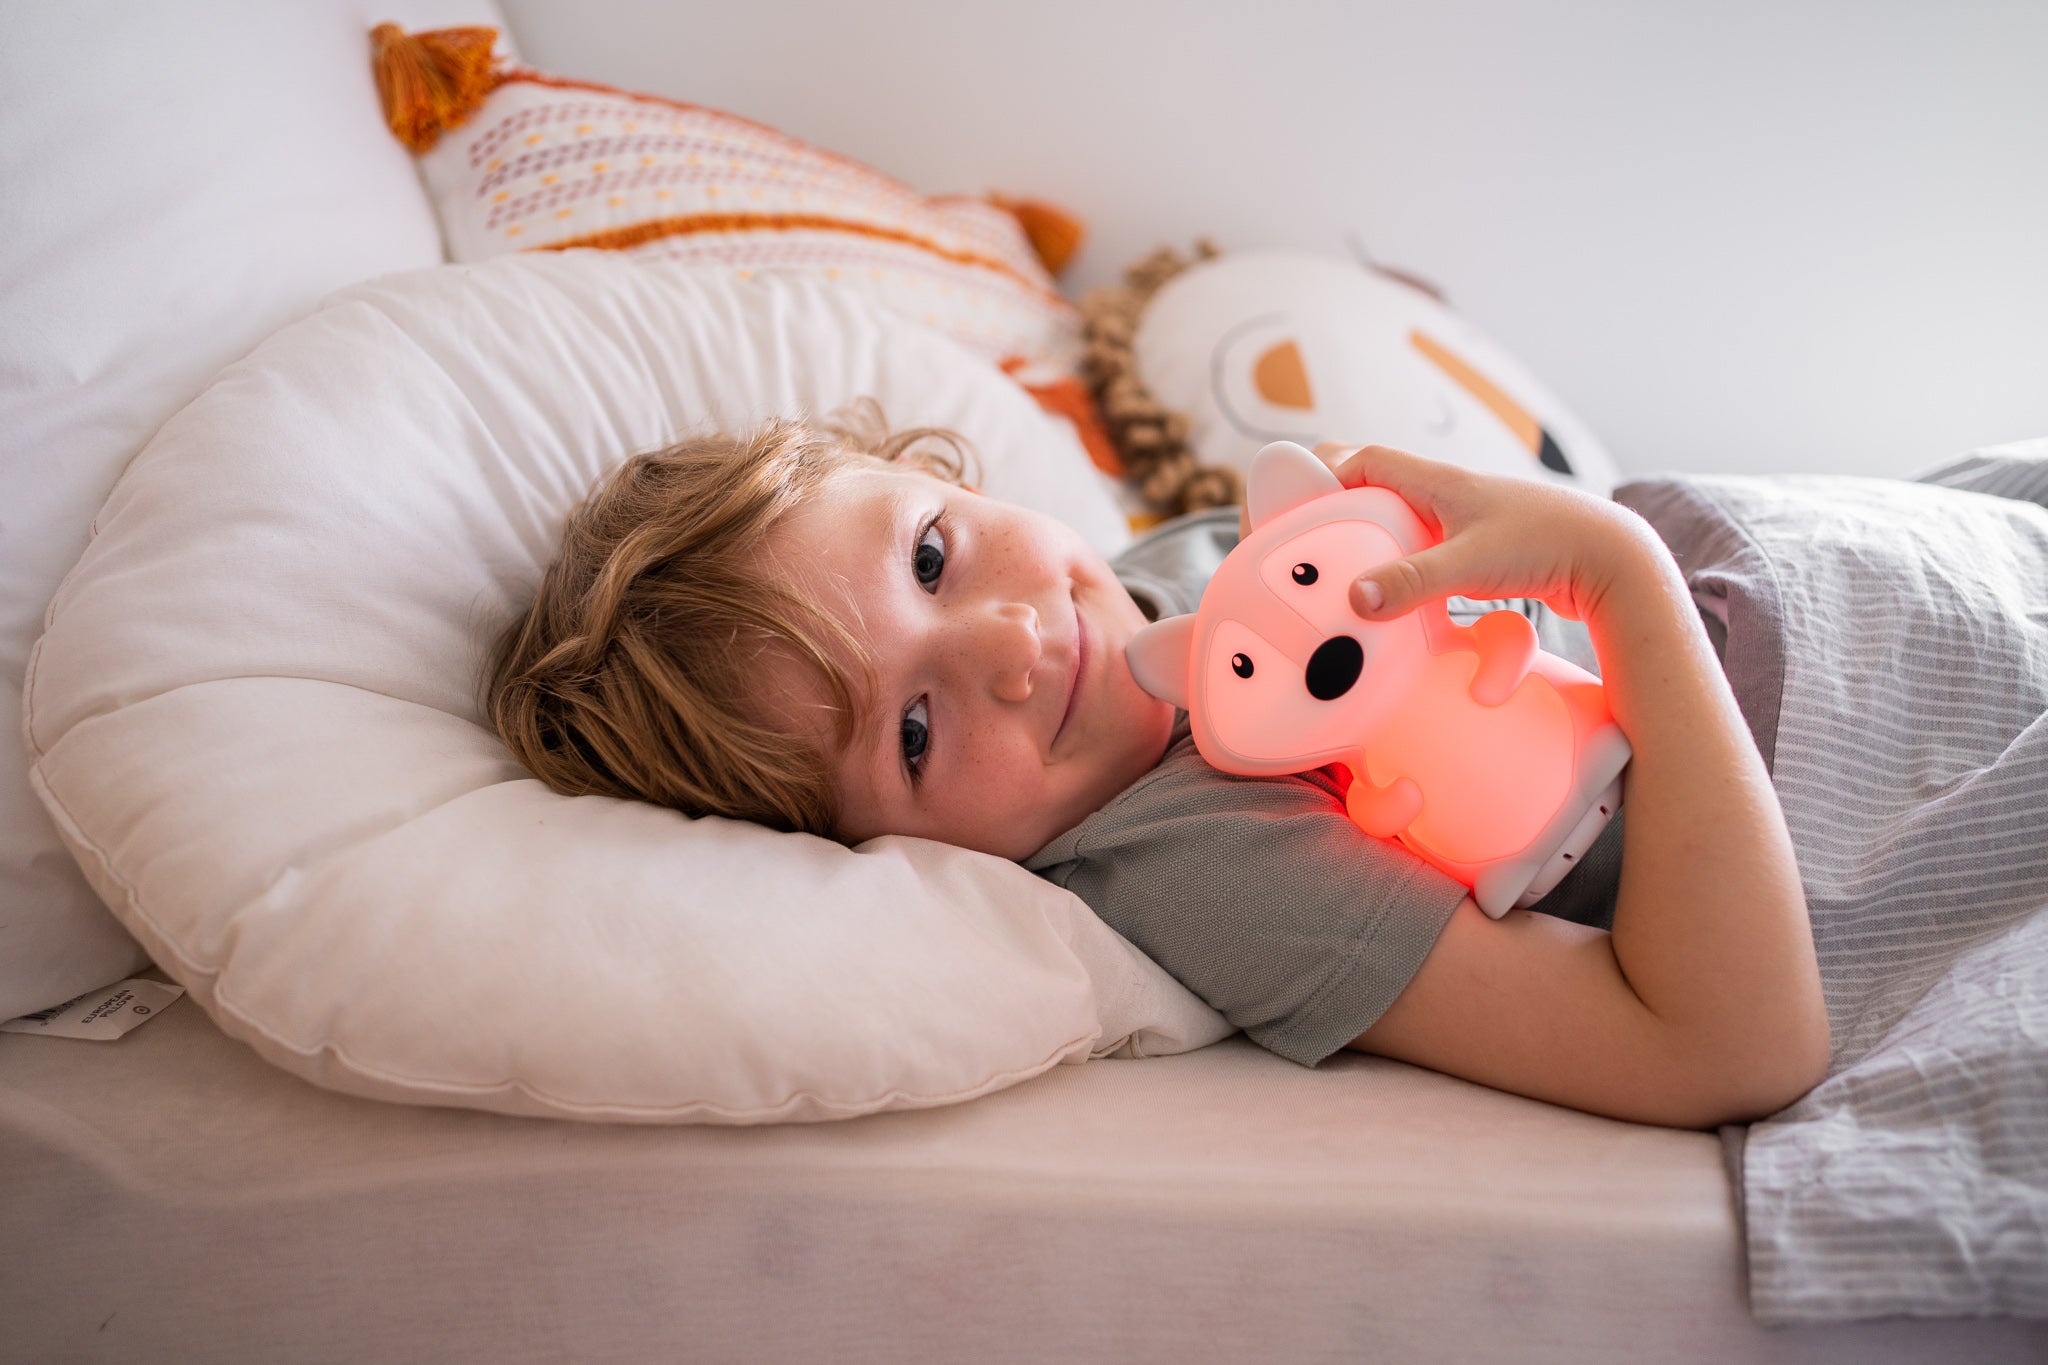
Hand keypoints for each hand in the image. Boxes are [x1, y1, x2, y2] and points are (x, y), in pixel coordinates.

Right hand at [1321, 444, 1653, 624]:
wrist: (1610, 559)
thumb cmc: (1545, 544)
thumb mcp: (1471, 563)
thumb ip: (1413, 580)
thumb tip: (1356, 598)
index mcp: (1435, 480)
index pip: (1360, 460)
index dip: (1319, 475)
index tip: (1287, 505)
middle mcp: (1443, 493)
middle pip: (1371, 486)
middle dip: (1333, 507)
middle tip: (1302, 546)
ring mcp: (1460, 519)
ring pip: (1394, 519)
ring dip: (1364, 538)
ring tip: (1334, 575)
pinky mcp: (1475, 547)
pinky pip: (1418, 546)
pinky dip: (1395, 563)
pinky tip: (1390, 598)